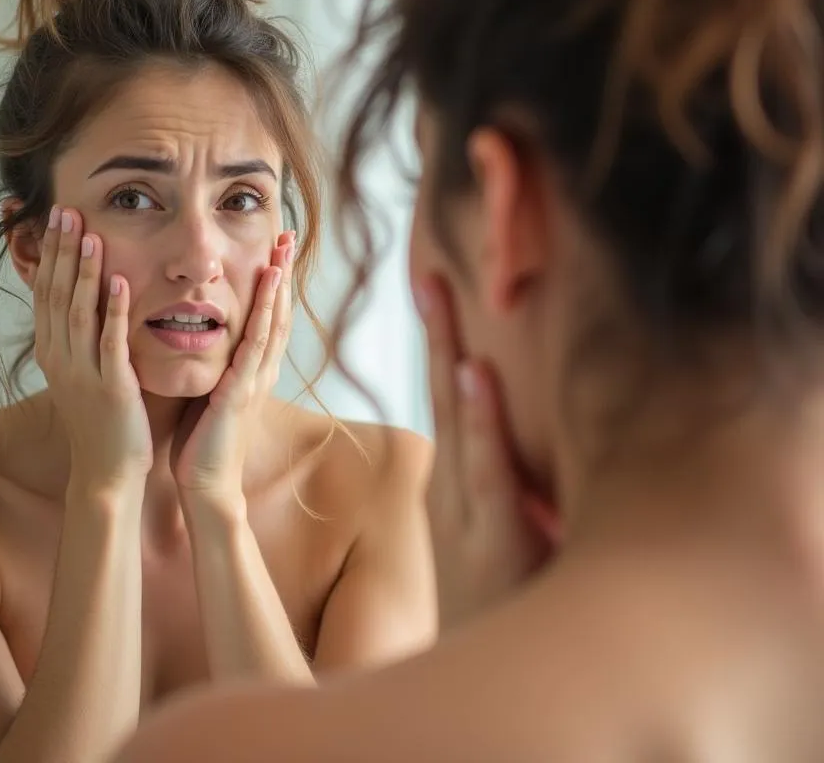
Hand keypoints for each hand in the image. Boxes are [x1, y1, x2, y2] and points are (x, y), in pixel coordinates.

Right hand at [33, 205, 152, 489]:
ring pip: (77, 313)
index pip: (45, 292)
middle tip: (65, 211)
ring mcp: (83, 372)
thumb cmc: (101, 420)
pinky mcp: (111, 387)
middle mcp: (60, 358)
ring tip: (89, 236)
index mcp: (53, 352)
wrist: (107, 471)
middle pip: (54, 294)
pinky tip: (120, 283)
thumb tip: (88, 297)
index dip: (49, 254)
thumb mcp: (83, 372)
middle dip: (60, 251)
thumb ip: (83, 336)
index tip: (56, 218)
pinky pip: (111, 342)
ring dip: (83, 273)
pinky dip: (114, 311)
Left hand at [171, 231, 294, 512]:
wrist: (206, 483)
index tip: (273, 247)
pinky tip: (269, 285)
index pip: (266, 315)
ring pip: (273, 320)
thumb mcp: (211, 390)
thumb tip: (200, 334)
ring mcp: (256, 378)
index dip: (273, 281)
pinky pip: (256, 343)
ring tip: (283, 248)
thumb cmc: (203, 440)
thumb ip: (215, 363)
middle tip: (288, 233)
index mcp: (252, 368)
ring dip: (279, 282)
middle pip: (277, 310)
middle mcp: (262, 368)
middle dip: (283, 271)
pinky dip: (265, 311)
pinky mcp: (243, 389)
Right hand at [416, 276, 558, 630]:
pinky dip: (481, 422)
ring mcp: (473, 511)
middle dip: (438, 331)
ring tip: (440, 295)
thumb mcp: (504, 536)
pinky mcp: (497, 539)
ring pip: (457, 419)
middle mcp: (458, 487)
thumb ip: (501, 478)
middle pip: (443, 394)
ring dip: (446, 353)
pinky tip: (476, 374)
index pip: (447, 399)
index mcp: (458, 481)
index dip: (443, 342)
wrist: (507, 675)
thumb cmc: (516, 598)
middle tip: (429, 269)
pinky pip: (489, 471)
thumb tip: (504, 413)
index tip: (436, 281)